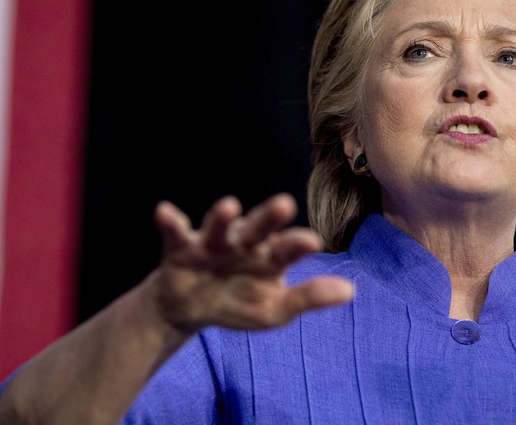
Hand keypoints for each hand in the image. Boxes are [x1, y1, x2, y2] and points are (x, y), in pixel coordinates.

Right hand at [150, 193, 353, 335]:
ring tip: (230, 207)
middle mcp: (244, 242)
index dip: (298, 244)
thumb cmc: (239, 302)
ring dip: (222, 217)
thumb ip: (308, 298)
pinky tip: (165, 211)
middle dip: (269, 217)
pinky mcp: (181, 246)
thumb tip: (351, 291)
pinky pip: (175, 231)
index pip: (287, 249)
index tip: (314, 242)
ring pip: (219, 226)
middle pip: (258, 227)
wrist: (190, 309)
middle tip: (284, 205)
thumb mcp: (274, 309)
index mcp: (269, 256)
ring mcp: (213, 242)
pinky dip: (170, 221)